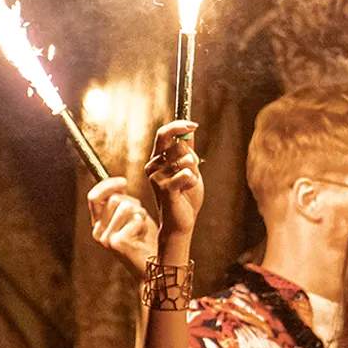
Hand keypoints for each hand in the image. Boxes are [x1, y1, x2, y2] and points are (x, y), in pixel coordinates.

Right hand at [87, 177, 159, 280]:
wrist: (153, 267)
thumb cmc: (145, 239)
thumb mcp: (132, 216)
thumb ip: (123, 202)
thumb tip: (119, 182)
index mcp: (98, 224)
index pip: (94, 197)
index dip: (108, 185)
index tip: (123, 182)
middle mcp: (98, 231)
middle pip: (114, 199)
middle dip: (133, 203)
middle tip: (140, 218)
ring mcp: (105, 238)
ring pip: (125, 207)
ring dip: (140, 214)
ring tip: (141, 229)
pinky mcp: (116, 243)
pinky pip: (135, 219)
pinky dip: (143, 225)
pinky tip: (142, 237)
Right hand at [145, 120, 202, 240]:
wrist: (181, 223)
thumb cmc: (185, 197)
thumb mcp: (189, 170)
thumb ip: (188, 152)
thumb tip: (189, 132)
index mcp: (157, 159)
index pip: (164, 134)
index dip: (178, 126)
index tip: (193, 124)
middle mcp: (153, 165)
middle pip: (176, 143)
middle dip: (191, 153)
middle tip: (193, 169)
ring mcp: (156, 176)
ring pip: (186, 159)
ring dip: (194, 171)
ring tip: (188, 185)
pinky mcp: (163, 188)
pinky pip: (186, 174)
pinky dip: (192, 182)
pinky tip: (185, 192)